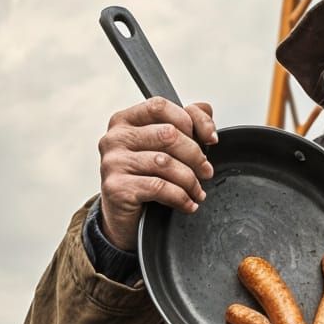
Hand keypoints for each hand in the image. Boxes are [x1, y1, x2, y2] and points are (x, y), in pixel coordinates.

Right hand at [97, 97, 217, 250]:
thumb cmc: (145, 178)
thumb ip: (185, 123)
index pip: (161, 106)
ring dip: (191, 180)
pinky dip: (181, 197)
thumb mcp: (164, 148)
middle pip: (168, 134)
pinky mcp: (116, 187)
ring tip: (198, 191)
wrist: (124, 217)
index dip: (192, 120)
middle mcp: (115, 138)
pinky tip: (188, 203)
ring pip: (166, 163)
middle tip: (206, 172)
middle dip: (196, 155)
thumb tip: (205, 109)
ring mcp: (113, 162)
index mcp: (126, 121)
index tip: (210, 140)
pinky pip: (159, 187)